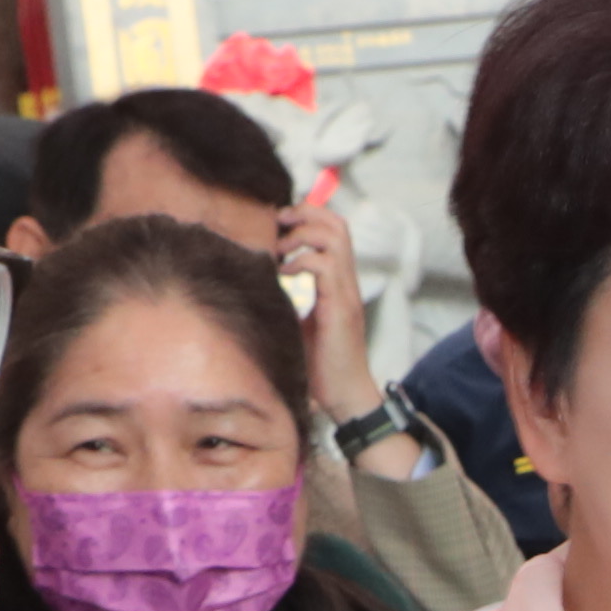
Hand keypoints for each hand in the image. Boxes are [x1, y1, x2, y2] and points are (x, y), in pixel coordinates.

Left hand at [279, 188, 384, 428]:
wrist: (345, 397)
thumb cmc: (322, 366)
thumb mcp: (304, 323)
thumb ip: (294, 298)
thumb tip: (262, 281)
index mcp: (340, 282)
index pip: (335, 229)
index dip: (309, 215)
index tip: (280, 223)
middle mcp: (348, 282)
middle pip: (337, 224)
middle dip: (305, 214)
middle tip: (278, 224)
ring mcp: (346, 293)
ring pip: (334, 237)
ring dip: (302, 234)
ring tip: (280, 250)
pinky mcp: (340, 308)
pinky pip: (324, 266)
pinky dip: (301, 261)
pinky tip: (285, 275)